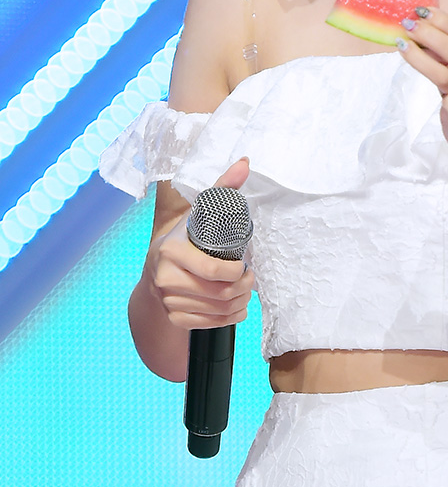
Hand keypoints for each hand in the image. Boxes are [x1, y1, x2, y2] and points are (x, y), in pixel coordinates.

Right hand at [151, 158, 254, 330]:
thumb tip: (244, 163)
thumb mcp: (199, 211)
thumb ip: (222, 188)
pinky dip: (230, 318)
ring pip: (218, 311)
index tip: (245, 264)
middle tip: (251, 277)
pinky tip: (237, 307)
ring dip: (240, 303)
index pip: (213, 269)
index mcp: (171, 252)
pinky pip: (210, 323)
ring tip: (246, 290)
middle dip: (244, 288)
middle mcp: (166, 279)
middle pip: (219, 293)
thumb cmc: (185, 236)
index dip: (237, 272)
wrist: (156, 267)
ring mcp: (169, 301)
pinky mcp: (175, 318)